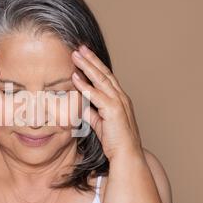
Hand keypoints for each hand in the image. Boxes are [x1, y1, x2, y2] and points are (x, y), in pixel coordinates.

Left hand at [71, 45, 142, 160]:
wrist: (126, 155)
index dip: (95, 65)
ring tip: (75, 55)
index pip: (106, 77)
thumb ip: (91, 113)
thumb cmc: (115, 141)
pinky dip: (85, 85)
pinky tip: (75, 77)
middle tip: (79, 47)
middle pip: (104, 73)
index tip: (84, 55)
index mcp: (119, 98)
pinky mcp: (114, 110)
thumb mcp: (100, 123)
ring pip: (101, 79)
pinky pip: (96, 95)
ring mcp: (119, 102)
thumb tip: (81, 107)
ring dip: (87, 66)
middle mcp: (121, 97)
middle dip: (91, 59)